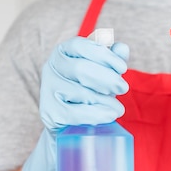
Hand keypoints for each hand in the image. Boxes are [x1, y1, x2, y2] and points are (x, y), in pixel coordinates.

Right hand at [21, 37, 129, 170]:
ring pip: (80, 92)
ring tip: (118, 109)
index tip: (123, 68)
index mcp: (64, 51)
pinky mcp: (48, 112)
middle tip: (123, 89)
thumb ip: (112, 59)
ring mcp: (47, 90)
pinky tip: (110, 115)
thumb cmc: (90, 92)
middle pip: (81, 69)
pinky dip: (96, 114)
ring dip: (105, 100)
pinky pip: (75, 113)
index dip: (105, 56)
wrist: (71, 124)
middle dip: (108, 79)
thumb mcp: (103, 74)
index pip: (81, 46)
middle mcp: (51, 67)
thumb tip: (122, 48)